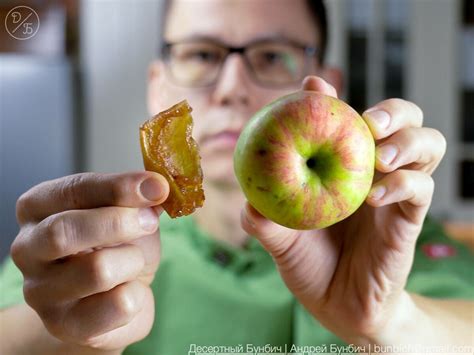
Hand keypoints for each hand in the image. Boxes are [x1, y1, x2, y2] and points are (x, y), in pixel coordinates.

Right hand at [11, 172, 168, 350]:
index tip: (157, 186)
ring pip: (97, 270)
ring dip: (133, 261)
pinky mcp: (65, 325)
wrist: (114, 298)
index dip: (119, 187)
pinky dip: (138, 294)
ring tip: (133, 262)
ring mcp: (40, 291)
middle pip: (65, 231)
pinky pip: (118, 304)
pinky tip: (128, 291)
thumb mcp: (127, 213)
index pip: (73, 190)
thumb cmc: (116, 246)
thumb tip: (156, 187)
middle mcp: (28, 248)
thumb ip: (135, 199)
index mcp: (38, 208)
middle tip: (150, 221)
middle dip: (120, 223)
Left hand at [241, 76, 446, 343]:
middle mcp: (372, 172)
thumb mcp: (280, 241)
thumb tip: (246, 201)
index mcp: (340, 167)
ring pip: (428, 144)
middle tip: (369, 120)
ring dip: (408, 141)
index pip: (346, 120)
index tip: (312, 86)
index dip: (332, 97)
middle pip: (403, 121)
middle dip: (393, 111)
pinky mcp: (409, 219)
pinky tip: (376, 196)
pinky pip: (422, 189)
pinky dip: (404, 184)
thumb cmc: (309, 265)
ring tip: (380, 156)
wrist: (338, 307)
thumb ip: (264, 221)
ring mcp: (396, 193)